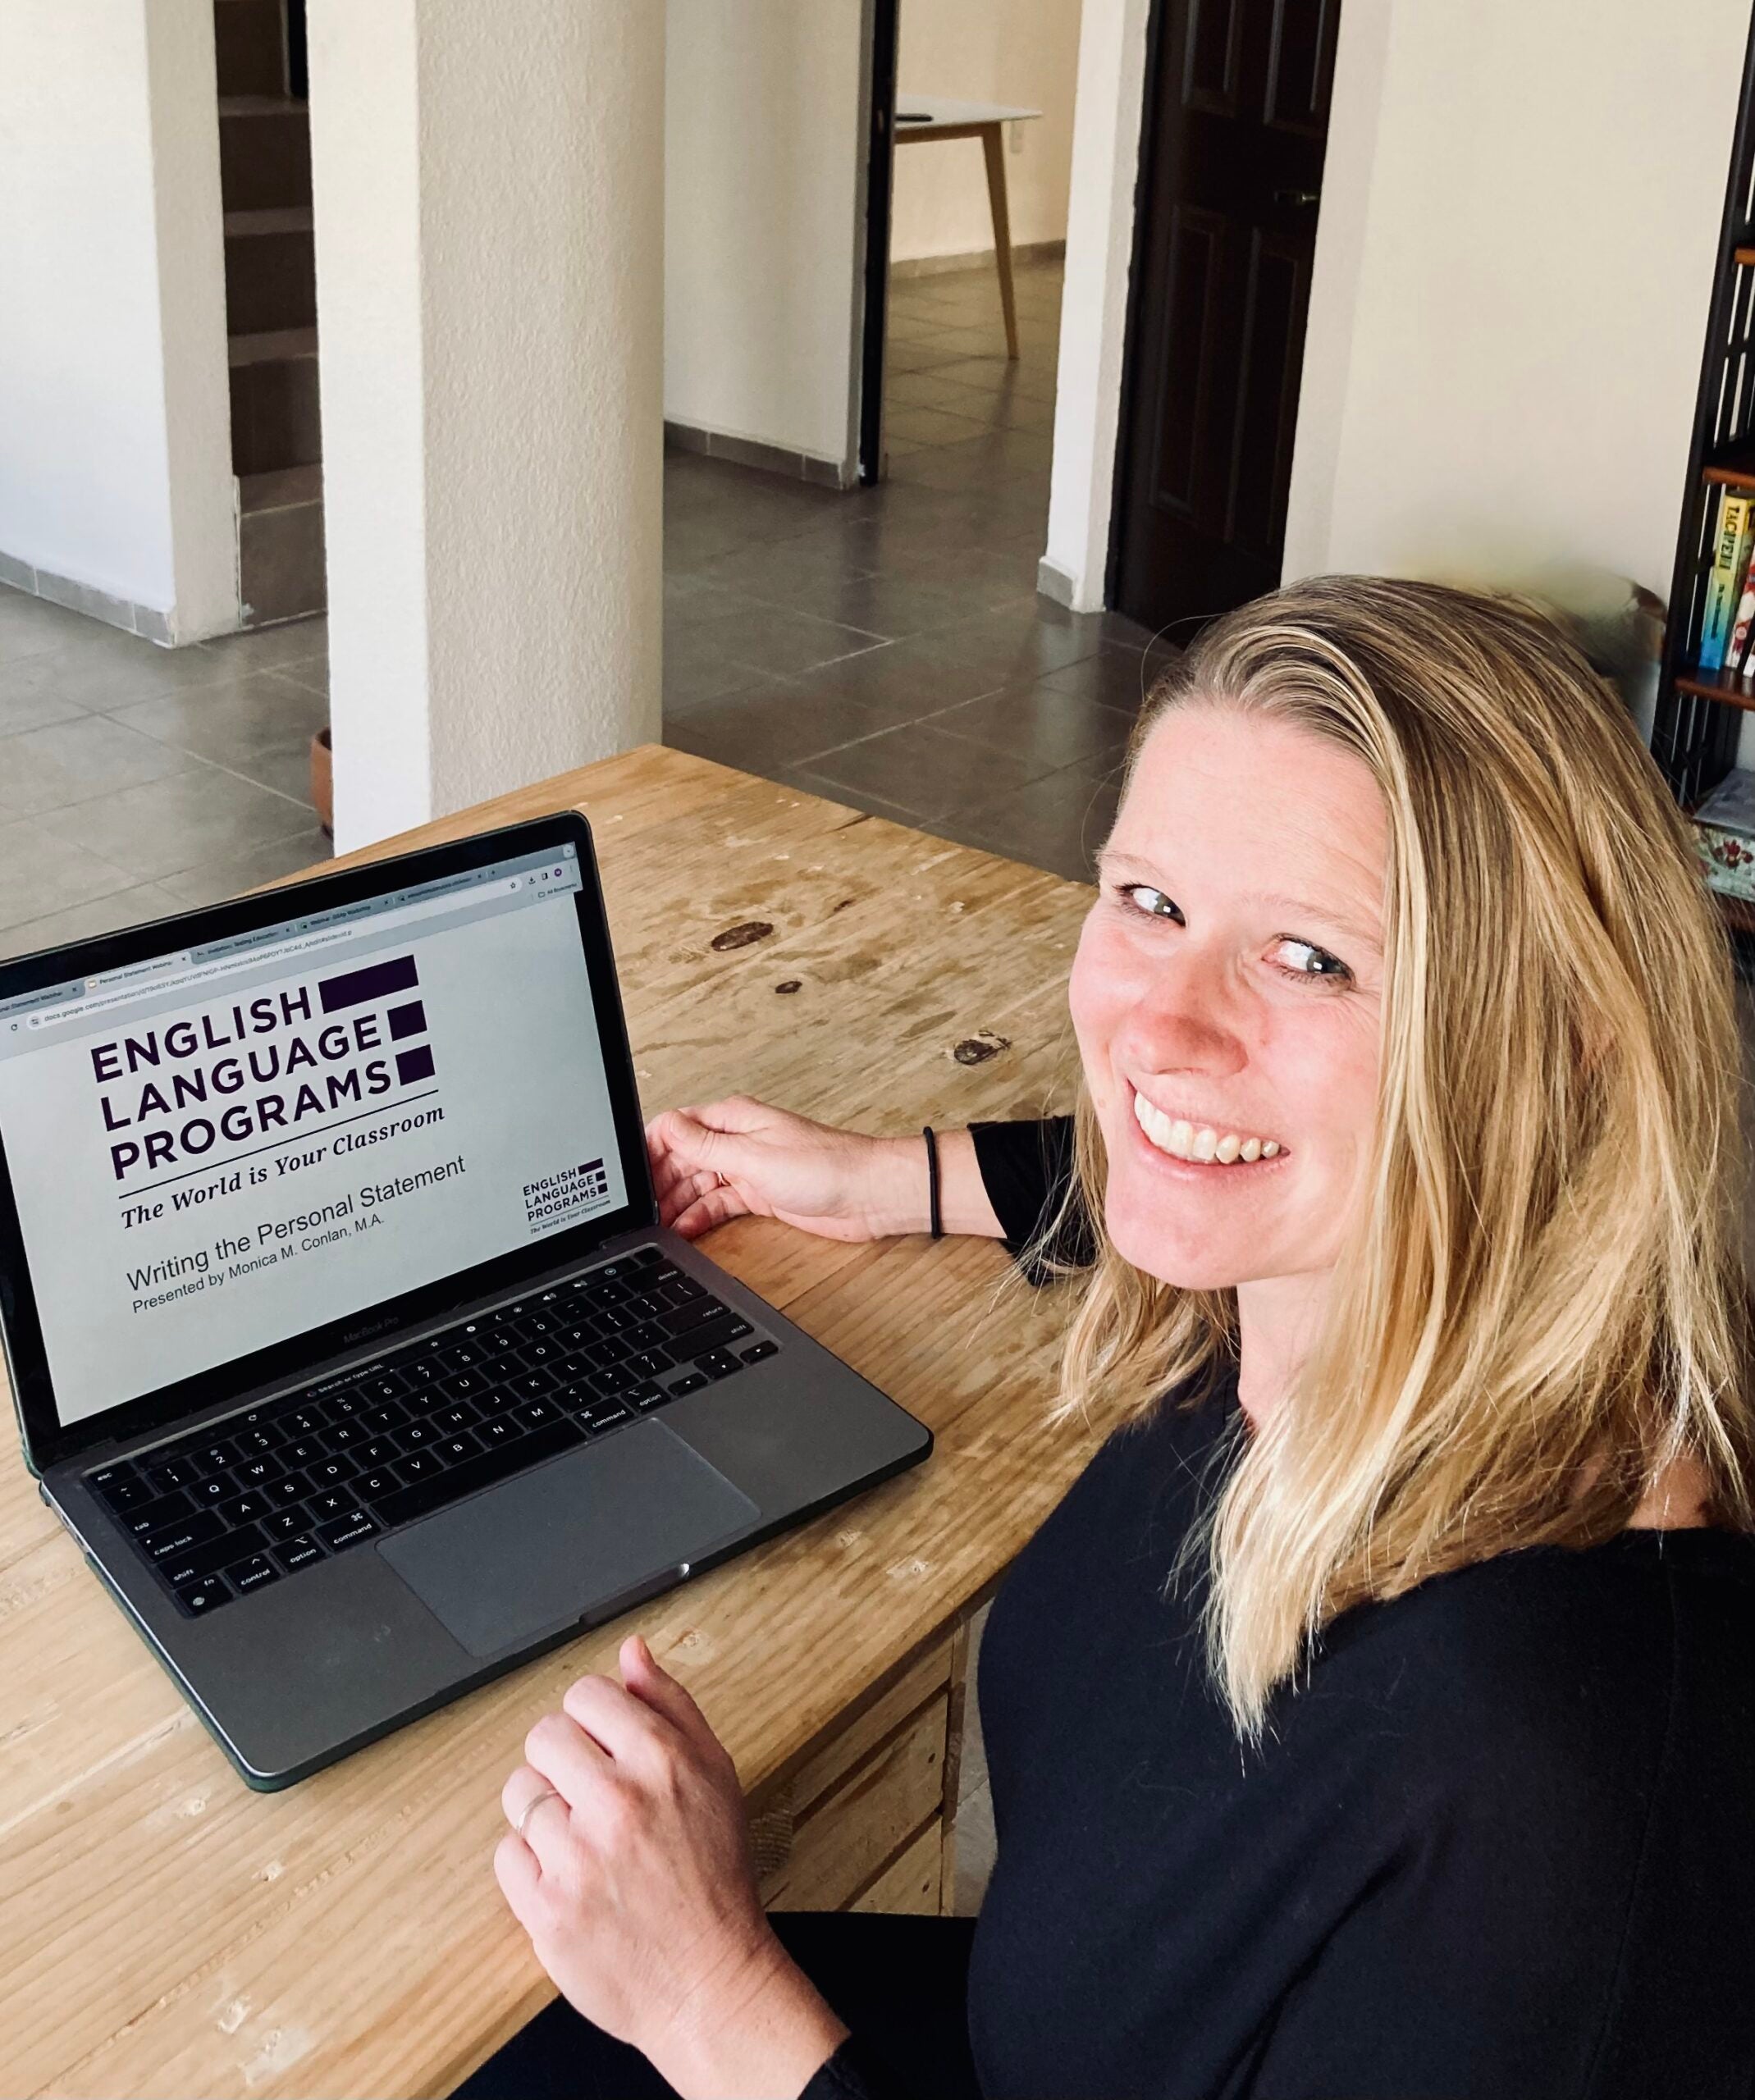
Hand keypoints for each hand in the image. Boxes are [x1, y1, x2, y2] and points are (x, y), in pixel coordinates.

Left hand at [495, 1634, 847, 2096]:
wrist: (709, 1983)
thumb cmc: (714, 1877)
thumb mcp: (715, 1773)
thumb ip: (670, 1704)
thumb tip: (630, 1651)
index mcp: (661, 1760)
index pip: (586, 1694)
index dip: (593, 1720)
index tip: (605, 1748)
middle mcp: (618, 1801)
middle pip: (544, 1736)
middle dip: (564, 1762)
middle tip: (593, 1798)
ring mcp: (578, 1857)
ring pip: (520, 1793)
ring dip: (545, 1813)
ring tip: (583, 1840)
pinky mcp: (546, 1910)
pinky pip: (505, 1854)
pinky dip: (529, 1865)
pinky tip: (568, 1877)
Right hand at [646, 1094, 924, 1241]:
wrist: (869, 1195)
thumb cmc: (826, 1167)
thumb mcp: (753, 1156)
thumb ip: (706, 1145)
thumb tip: (666, 1127)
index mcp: (733, 1118)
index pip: (675, 1126)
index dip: (650, 1150)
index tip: (633, 1177)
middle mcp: (737, 1140)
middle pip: (681, 1158)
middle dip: (658, 1181)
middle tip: (640, 1208)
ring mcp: (748, 1167)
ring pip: (697, 1183)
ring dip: (676, 1202)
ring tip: (655, 1224)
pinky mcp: (759, 1194)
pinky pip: (717, 1204)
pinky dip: (699, 1216)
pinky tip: (682, 1229)